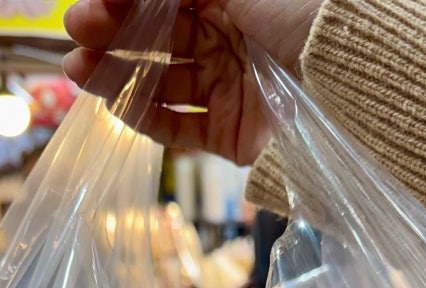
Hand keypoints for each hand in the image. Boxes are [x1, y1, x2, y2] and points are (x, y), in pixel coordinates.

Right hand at [63, 0, 320, 164]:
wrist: (351, 78)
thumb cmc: (304, 11)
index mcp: (233, 1)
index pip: (165, 0)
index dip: (125, 1)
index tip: (92, 4)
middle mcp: (230, 41)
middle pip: (158, 40)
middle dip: (113, 36)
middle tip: (75, 37)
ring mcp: (230, 90)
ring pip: (162, 85)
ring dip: (119, 78)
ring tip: (78, 73)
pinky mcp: (233, 136)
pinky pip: (181, 130)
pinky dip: (148, 120)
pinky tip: (116, 107)